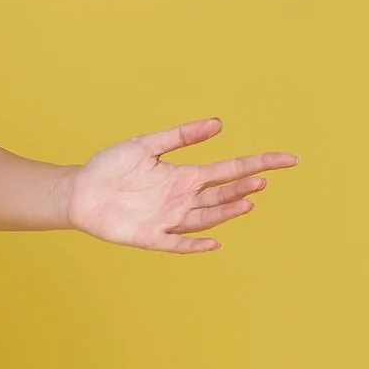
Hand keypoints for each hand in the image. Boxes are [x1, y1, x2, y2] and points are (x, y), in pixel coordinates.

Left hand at [64, 122, 297, 252]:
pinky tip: (213, 243)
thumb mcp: (146, 145)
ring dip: (226, 212)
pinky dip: (194, 245)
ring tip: (247, 202)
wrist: (80, 191)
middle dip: (242, 188)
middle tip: (261, 181)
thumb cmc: (111, 167)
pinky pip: (176, 243)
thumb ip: (181, 136)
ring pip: (205, 218)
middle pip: (221, 195)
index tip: (288, 160)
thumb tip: (218, 123)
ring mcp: (168, 219)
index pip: (230, 170)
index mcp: (186, 176)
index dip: (259, 164)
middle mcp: (182, 199)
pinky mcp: (149, 236)